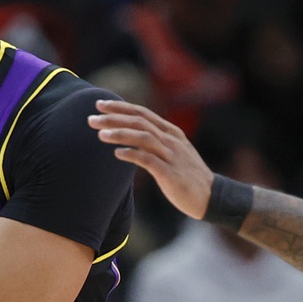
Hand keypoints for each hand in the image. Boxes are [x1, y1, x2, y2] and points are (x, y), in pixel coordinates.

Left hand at [89, 101, 212, 217]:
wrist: (211, 196)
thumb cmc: (188, 176)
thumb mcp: (174, 152)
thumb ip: (156, 142)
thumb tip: (132, 137)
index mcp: (171, 132)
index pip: (142, 113)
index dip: (120, 107)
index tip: (100, 104)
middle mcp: (171, 140)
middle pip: (139, 121)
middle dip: (114, 118)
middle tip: (91, 119)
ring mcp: (171, 156)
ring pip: (143, 137)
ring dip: (120, 134)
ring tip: (100, 134)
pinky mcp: (170, 173)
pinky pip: (148, 160)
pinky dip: (132, 154)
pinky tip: (117, 154)